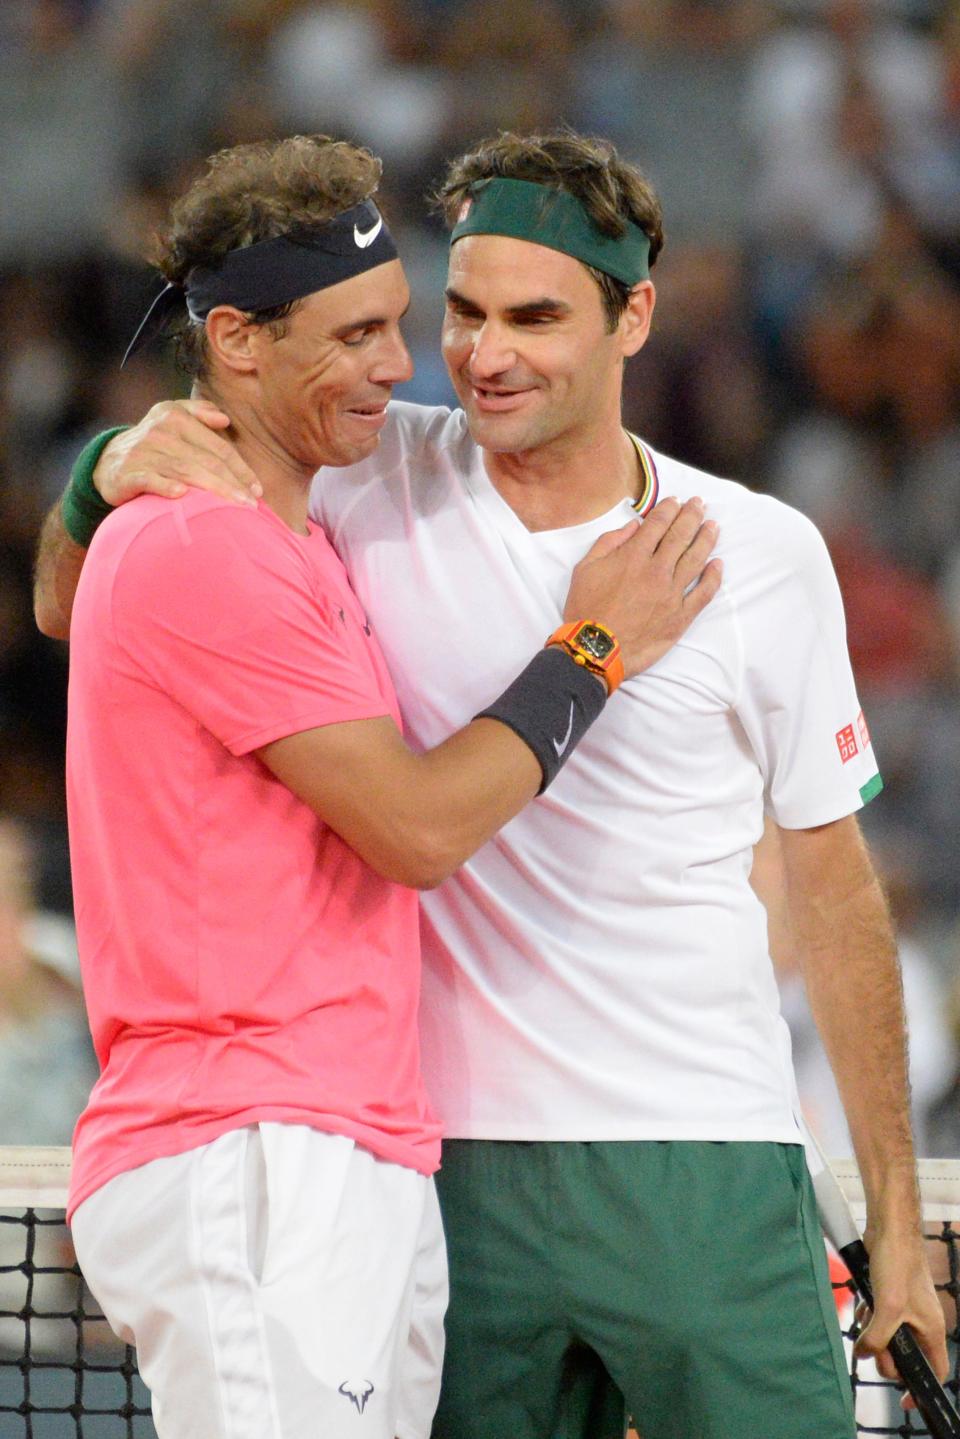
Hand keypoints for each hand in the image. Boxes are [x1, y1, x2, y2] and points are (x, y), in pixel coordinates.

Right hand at [93, 398, 261, 507]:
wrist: (109, 461)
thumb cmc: (154, 444)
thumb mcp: (172, 418)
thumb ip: (199, 412)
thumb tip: (224, 419)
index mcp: (175, 417)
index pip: (217, 447)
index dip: (240, 469)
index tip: (257, 490)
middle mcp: (160, 433)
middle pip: (206, 462)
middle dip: (233, 484)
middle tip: (252, 505)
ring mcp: (143, 453)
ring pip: (186, 472)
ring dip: (213, 491)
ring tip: (234, 508)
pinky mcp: (128, 473)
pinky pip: (151, 480)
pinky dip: (166, 487)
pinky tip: (184, 496)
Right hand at [563, 496, 720, 679]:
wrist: (596, 649)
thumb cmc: (586, 609)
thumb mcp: (585, 569)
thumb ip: (609, 542)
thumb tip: (633, 526)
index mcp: (633, 556)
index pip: (658, 524)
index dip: (669, 509)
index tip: (676, 501)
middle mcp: (657, 570)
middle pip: (681, 536)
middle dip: (692, 516)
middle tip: (700, 504)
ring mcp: (672, 593)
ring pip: (696, 559)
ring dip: (706, 539)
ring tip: (713, 526)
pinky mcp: (681, 616)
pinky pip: (704, 593)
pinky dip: (713, 577)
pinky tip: (718, 564)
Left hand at [855, 1227, 948, 1407]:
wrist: (889, 1229)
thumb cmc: (898, 1265)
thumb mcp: (888, 1308)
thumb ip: (878, 1338)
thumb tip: (864, 1354)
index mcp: (932, 1330)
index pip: (936, 1371)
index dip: (921, 1388)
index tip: (904, 1400)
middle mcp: (922, 1322)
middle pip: (905, 1356)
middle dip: (886, 1354)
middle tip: (872, 1346)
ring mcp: (906, 1308)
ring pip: (888, 1336)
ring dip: (873, 1332)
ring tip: (867, 1315)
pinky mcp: (890, 1295)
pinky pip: (879, 1318)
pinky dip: (869, 1315)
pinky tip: (863, 1304)